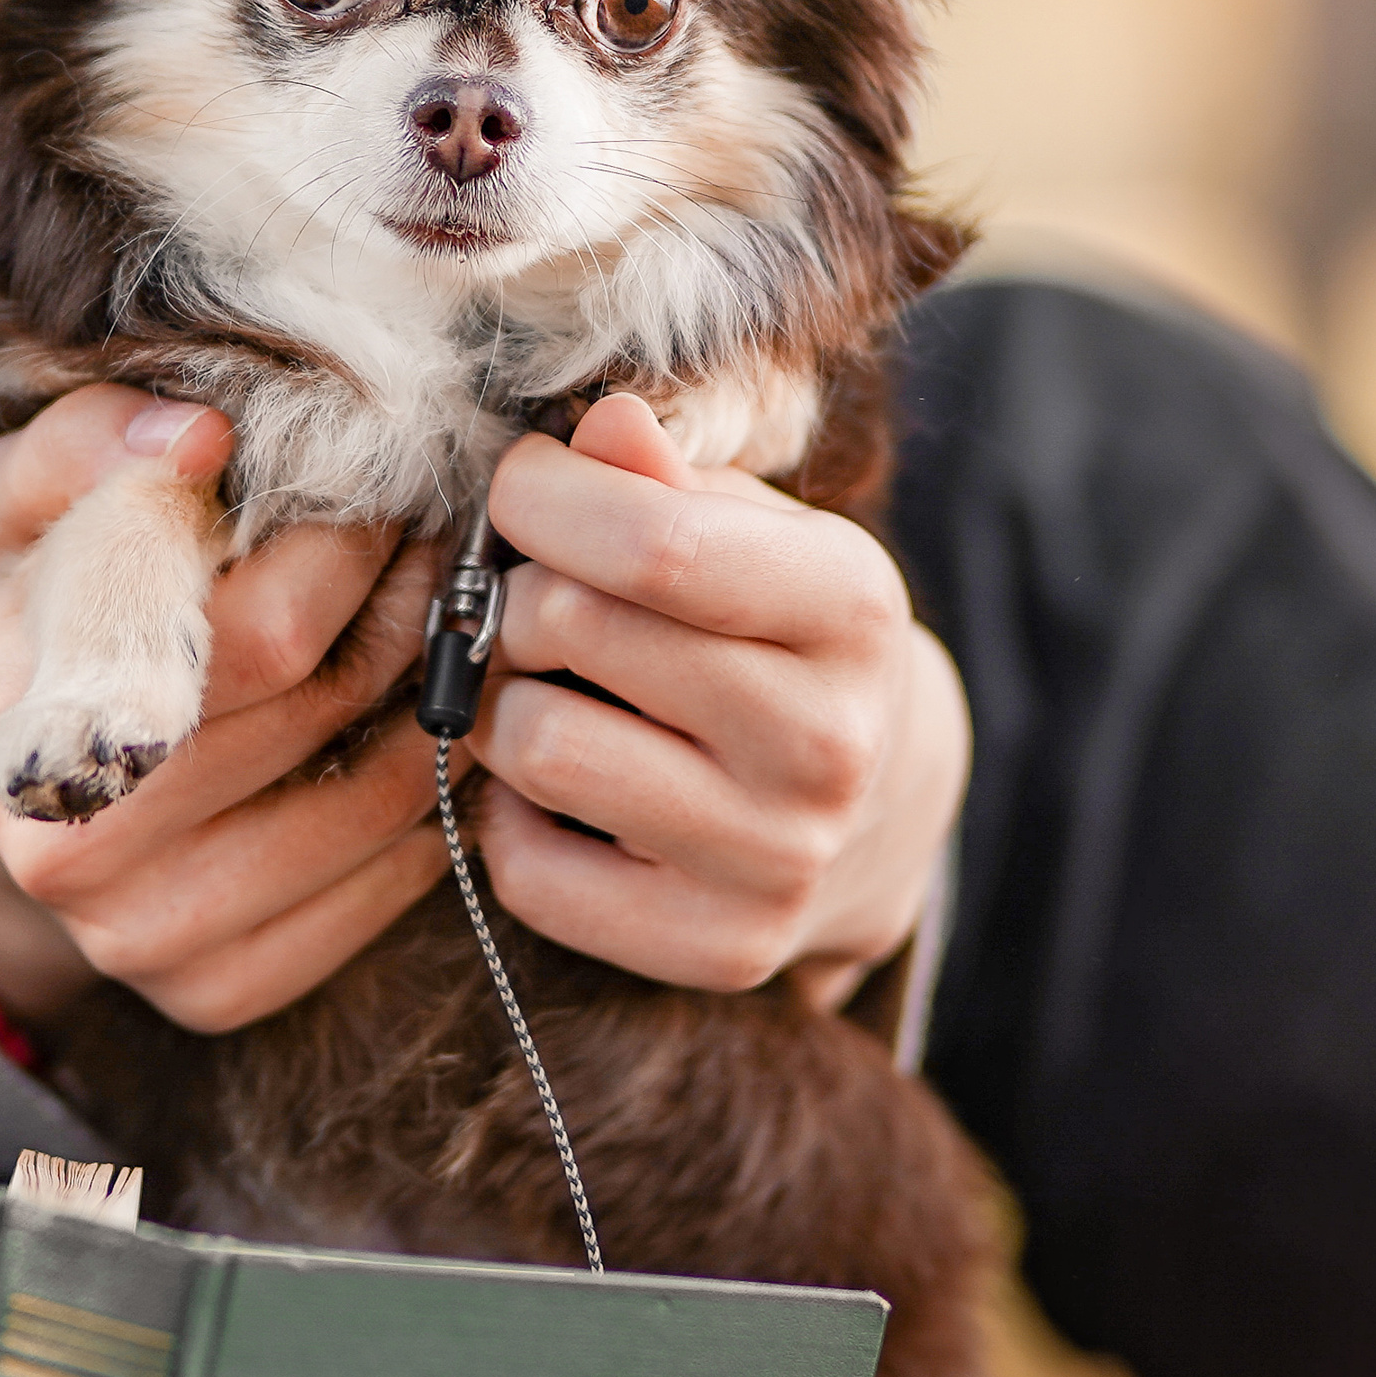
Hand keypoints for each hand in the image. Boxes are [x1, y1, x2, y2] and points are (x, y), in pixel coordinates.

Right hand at [0, 388, 449, 1035]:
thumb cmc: (30, 608)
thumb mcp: (17, 504)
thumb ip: (85, 445)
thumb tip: (198, 434)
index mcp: (31, 726)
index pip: (263, 633)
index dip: (350, 544)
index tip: (386, 483)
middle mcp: (76, 857)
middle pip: (330, 709)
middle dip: (410, 605)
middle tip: (443, 541)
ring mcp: (147, 942)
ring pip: (384, 803)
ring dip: (445, 698)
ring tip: (448, 621)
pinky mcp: (218, 993)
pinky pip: (391, 887)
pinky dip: (436, 799)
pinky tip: (424, 726)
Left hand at [472, 395, 968, 1011]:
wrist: (869, 803)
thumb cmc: (769, 628)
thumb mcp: (745, 528)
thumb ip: (661, 475)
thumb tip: (603, 426)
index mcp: (850, 606)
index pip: (651, 541)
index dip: (543, 497)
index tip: (520, 488)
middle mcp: (830, 742)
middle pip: (573, 628)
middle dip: (518, 595)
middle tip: (537, 600)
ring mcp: (781, 859)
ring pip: (538, 747)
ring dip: (505, 706)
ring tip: (551, 690)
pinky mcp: (722, 950)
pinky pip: (528, 869)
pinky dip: (512, 818)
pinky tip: (565, 789)